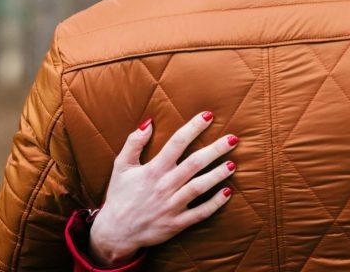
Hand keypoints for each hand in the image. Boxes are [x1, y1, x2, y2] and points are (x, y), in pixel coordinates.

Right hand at [89, 112, 238, 265]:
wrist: (115, 232)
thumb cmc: (120, 195)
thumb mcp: (121, 166)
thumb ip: (133, 143)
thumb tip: (148, 122)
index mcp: (153, 170)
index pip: (176, 143)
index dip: (193, 128)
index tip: (208, 116)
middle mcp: (164, 186)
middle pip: (194, 164)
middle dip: (215, 150)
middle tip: (233, 139)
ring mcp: (172, 206)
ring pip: (199, 187)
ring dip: (217, 175)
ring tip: (233, 164)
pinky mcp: (177, 223)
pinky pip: (200, 213)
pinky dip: (215, 203)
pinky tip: (227, 192)